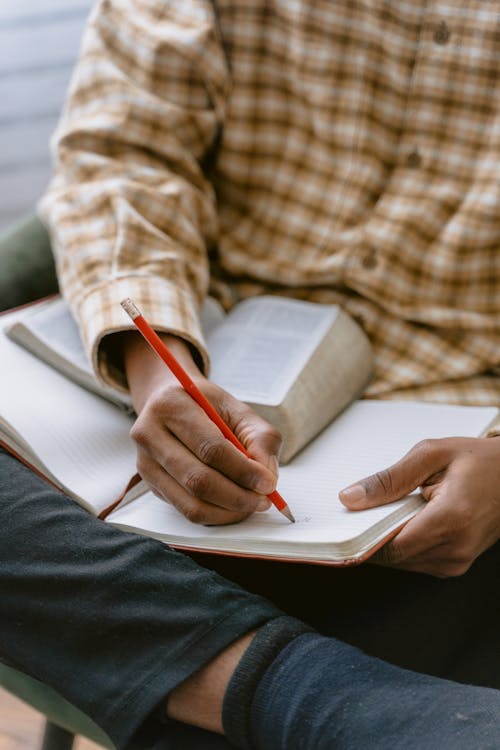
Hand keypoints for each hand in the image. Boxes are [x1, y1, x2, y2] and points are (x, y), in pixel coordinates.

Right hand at [123, 331, 280, 524]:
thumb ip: (259, 438)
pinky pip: (186, 511)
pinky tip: (232, 506)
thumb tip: (267, 477)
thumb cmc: (205, 405)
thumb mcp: (237, 409)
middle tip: (263, 500)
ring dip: (228, 511)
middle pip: (198, 480)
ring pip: (190, 504)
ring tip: (251, 504)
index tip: (269, 483)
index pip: (210, 448)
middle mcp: (150, 435)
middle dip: (238, 497)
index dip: (243, 471)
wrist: (168, 401)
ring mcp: (145, 463)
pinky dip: (216, 514)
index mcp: (171, 406)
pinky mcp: (150, 484)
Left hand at [339, 437, 499, 576]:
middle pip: (392, 557)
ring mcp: (457, 561)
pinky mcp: (455, 564)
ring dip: (389, 538)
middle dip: (373, 534)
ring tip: (397, 507)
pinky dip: (404, 542)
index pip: (390, 547)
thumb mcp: (430, 454)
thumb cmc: (478, 461)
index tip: (345, 523)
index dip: (362, 537)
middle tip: (367, 507)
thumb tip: (351, 498)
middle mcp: (456, 548)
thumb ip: (388, 479)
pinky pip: (415, 560)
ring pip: (402, 562)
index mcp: (451, 519)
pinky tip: (409, 518)